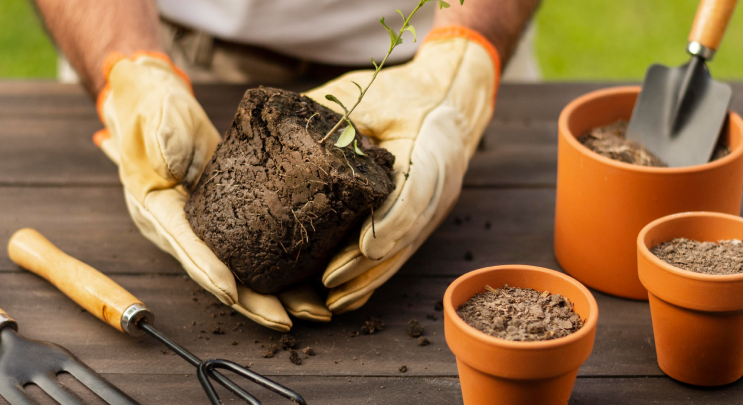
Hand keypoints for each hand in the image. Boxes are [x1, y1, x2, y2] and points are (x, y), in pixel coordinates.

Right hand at [94, 53, 330, 331]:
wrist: (157, 104)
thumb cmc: (154, 110)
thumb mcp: (157, 118)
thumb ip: (163, 137)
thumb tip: (168, 160)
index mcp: (157, 210)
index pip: (186, 246)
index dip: (210, 271)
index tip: (234, 293)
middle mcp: (179, 229)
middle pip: (218, 274)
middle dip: (252, 301)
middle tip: (286, 320)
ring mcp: (203, 228)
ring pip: (239, 271)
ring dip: (274, 295)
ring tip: (312, 311)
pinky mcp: (224, 220)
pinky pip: (251, 252)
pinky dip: (277, 270)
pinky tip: (309, 283)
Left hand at [303, 27, 499, 312]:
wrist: (453, 96)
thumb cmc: (409, 93)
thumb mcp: (375, 93)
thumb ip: (341, 114)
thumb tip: (289, 132)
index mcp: (432, 150)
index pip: (415, 194)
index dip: (390, 224)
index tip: (363, 246)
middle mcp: (439, 188)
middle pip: (405, 236)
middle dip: (367, 264)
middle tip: (328, 282)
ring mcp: (434, 209)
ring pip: (401, 253)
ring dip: (368, 279)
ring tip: (331, 300)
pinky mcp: (422, 220)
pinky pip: (398, 253)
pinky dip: (373, 276)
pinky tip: (347, 297)